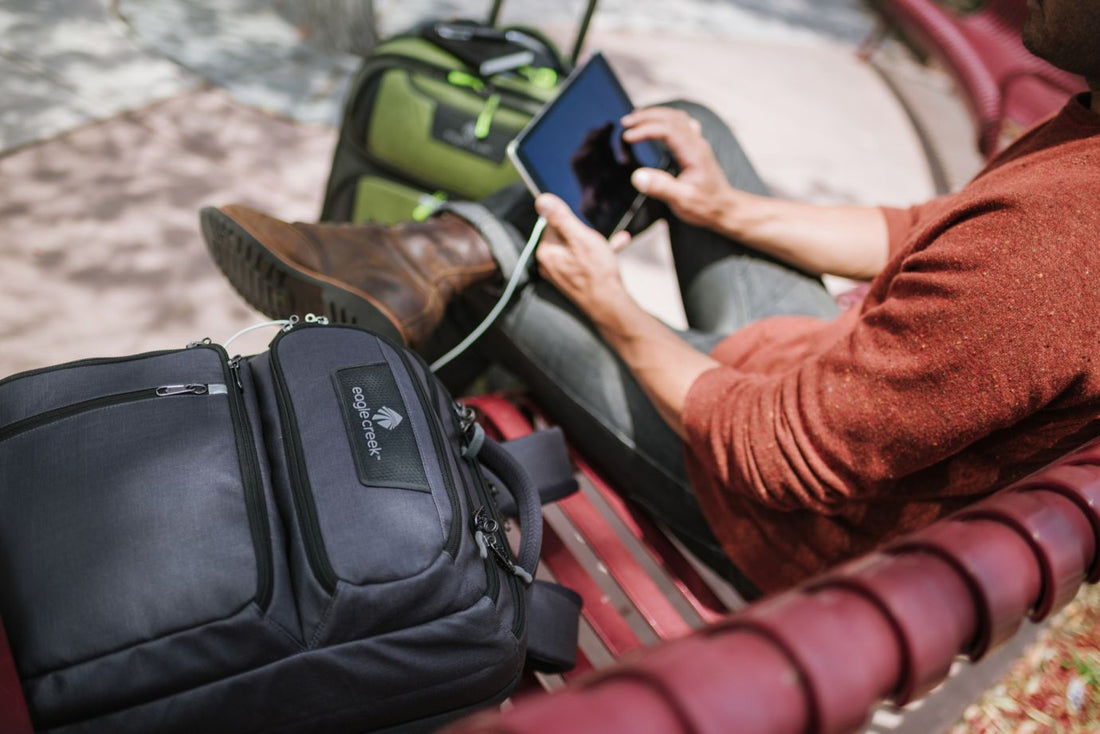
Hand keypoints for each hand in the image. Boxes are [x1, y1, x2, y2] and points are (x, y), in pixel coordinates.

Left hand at [534, 194, 632, 320]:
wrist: (610, 305)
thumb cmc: (597, 273)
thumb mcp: (580, 237)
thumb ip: (560, 217)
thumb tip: (542, 200)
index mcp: (546, 252)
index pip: (551, 223)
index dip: (571, 223)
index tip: (583, 230)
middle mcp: (549, 264)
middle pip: (564, 235)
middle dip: (584, 233)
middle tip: (598, 241)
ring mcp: (560, 273)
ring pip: (576, 248)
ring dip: (595, 242)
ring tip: (613, 242)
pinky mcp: (572, 279)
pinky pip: (582, 260)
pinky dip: (596, 254)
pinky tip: (615, 248)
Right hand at [621, 107, 733, 229]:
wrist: (724, 208)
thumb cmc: (705, 206)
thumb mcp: (682, 201)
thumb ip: (660, 187)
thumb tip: (637, 176)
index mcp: (694, 153)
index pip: (668, 130)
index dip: (646, 130)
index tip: (627, 137)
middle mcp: (697, 144)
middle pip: (671, 118)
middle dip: (646, 116)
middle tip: (625, 122)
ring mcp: (697, 143)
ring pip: (676, 117)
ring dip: (655, 114)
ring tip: (635, 119)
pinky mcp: (695, 146)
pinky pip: (681, 123)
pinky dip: (664, 119)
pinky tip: (656, 123)